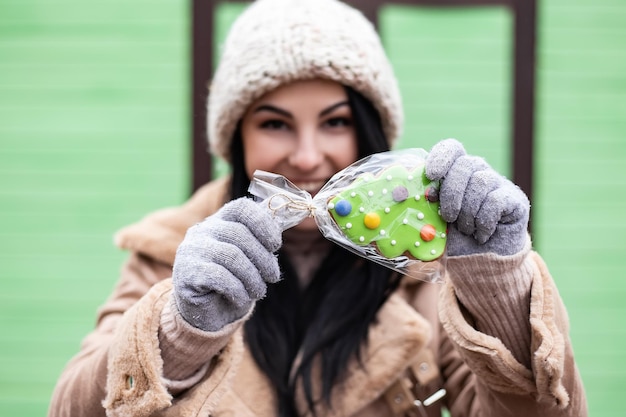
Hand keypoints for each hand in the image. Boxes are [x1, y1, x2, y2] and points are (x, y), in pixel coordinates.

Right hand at [172, 197, 281, 330]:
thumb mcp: (250, 257)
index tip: (275, 245)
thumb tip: (281, 222)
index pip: (241, 208)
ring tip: (259, 291)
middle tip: (273, 276)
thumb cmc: (233, 280)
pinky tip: (242, 297)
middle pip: (239, 234)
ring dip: (252, 277)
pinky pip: (219, 276)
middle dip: (263, 258)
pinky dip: (237, 289)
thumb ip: (261, 239)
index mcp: (220, 220)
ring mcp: (192, 250)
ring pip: (232, 256)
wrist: (207, 312)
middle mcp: (203, 230)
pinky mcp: (187, 273)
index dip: (263, 223)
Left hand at [425, 139, 529, 255]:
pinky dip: (484, 221)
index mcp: (456, 173)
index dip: (441, 157)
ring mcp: (499, 184)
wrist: (483, 262)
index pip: (451, 149)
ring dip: (468, 212)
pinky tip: (481, 235)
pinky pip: (496, 201)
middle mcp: (479, 172)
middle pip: (465, 164)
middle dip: (452, 194)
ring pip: (481, 181)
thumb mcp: (435, 220)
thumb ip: (427, 205)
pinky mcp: (515, 200)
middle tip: (448, 217)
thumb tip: (417, 194)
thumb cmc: (455, 238)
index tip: (431, 175)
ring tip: (466, 230)